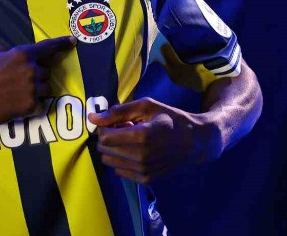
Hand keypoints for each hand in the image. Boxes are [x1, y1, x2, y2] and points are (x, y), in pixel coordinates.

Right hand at [0, 36, 76, 126]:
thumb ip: (9, 53)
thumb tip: (15, 54)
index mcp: (22, 54)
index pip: (47, 47)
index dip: (62, 44)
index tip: (73, 42)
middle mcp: (30, 70)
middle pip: (45, 73)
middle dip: (36, 77)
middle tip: (16, 84)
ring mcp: (32, 88)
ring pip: (45, 89)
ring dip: (35, 91)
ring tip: (15, 95)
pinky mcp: (30, 106)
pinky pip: (38, 104)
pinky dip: (29, 105)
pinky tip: (13, 105)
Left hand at [88, 97, 218, 184]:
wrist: (194, 142)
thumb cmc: (170, 119)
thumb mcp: (146, 106)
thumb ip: (118, 111)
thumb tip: (92, 118)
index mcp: (142, 136)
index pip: (105, 137)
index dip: (105, 127)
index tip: (116, 122)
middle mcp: (141, 157)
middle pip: (105, 149)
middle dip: (109, 137)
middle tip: (124, 130)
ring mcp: (144, 171)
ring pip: (110, 161)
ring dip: (115, 149)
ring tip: (131, 141)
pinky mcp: (146, 179)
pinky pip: (119, 171)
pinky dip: (122, 160)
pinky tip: (136, 151)